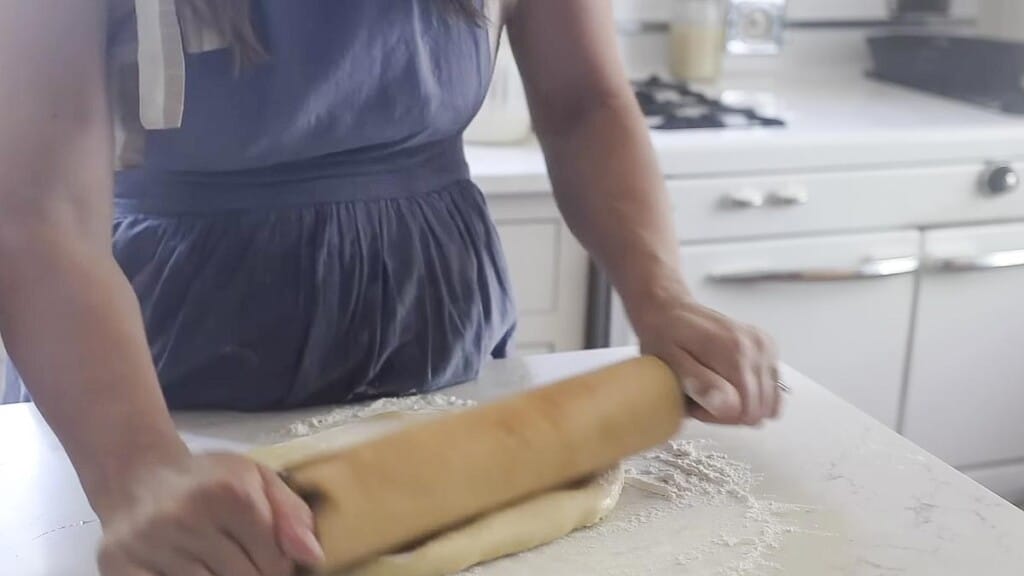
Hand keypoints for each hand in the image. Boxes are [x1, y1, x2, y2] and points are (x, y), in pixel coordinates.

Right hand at [95, 453, 322, 575]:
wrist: (138, 477)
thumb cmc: (208, 482)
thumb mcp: (258, 480)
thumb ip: (291, 515)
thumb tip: (313, 557)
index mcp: (230, 493)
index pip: (274, 559)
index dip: (278, 566)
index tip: (269, 559)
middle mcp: (188, 517)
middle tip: (242, 563)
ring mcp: (152, 545)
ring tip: (216, 564)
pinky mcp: (121, 567)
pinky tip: (190, 569)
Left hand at [634, 295, 780, 425]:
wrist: (670, 311)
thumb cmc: (665, 336)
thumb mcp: (672, 363)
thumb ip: (701, 385)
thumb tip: (730, 407)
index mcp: (737, 352)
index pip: (745, 412)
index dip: (718, 416)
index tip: (696, 403)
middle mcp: (757, 348)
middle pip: (758, 409)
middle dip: (728, 412)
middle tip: (700, 396)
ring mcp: (766, 347)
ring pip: (766, 404)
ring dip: (739, 404)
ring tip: (711, 388)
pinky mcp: (768, 350)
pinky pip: (769, 390)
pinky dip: (748, 394)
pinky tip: (726, 382)